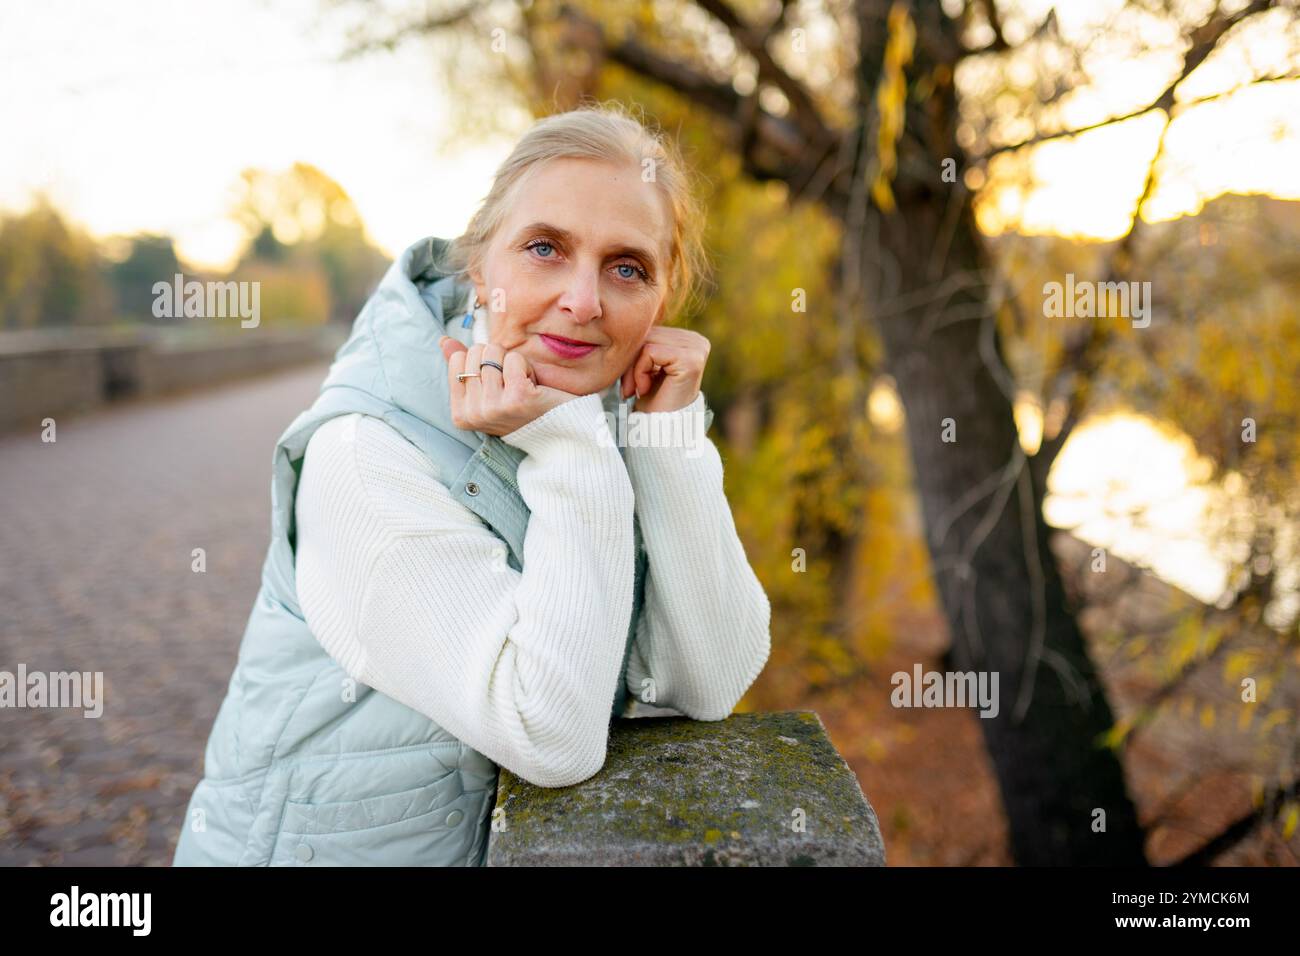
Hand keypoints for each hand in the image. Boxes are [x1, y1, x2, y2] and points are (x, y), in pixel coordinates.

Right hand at [439, 336, 578, 435]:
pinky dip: (527, 366)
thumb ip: (464, 366)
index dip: (481, 362)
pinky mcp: (517, 398)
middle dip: (498, 360)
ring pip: (495, 353)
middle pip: (476, 353)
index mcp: (461, 415)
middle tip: (513, 385)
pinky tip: (534, 386)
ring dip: (514, 363)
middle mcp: (474, 414)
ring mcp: (494, 408)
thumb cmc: (522, 407)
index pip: (458, 360)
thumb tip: (444, 341)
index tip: (497, 385)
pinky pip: (514, 359)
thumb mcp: (487, 391)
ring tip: (524, 386)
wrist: (560, 428)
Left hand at [619, 326, 709, 412]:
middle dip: (631, 362)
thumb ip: (642, 342)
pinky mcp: (691, 359)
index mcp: (688, 339)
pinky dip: (640, 371)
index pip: (648, 330)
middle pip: (646, 334)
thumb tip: (623, 319)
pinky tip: (645, 388)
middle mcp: (697, 340)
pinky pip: (649, 351)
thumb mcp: (645, 364)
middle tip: (630, 389)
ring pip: (645, 342)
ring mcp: (697, 349)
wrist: (660, 429)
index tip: (630, 382)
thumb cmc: (650, 399)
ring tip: (640, 389)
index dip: (633, 354)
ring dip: (634, 369)